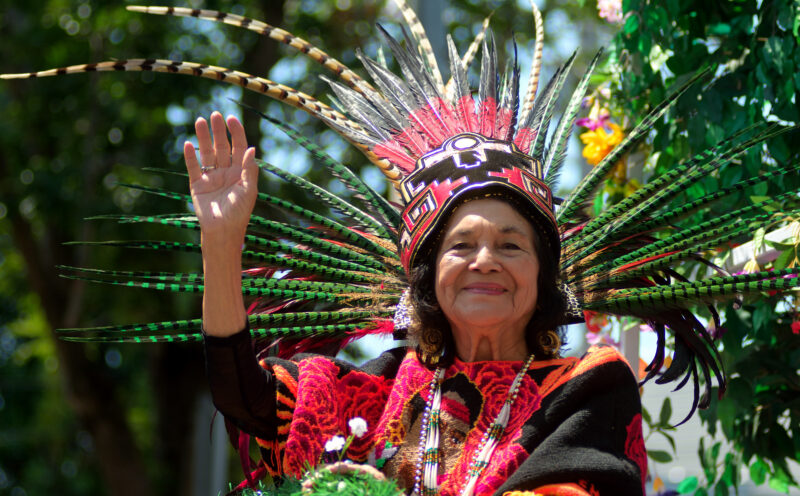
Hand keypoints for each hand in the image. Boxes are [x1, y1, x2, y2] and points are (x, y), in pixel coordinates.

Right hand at [183, 111, 257, 247]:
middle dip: (219, 131)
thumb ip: (249, 169)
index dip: (236, 133)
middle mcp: (226, 172)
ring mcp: (211, 177)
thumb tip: (251, 148)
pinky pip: (193, 167)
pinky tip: (187, 143)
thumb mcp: (249, 190)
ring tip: (200, 121)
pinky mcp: (197, 185)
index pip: (239, 147)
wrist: (223, 231)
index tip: (231, 118)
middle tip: (215, 115)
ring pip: (207, 153)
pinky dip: (190, 156)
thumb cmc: (240, 212)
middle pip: (222, 146)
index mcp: (241, 172)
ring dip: (204, 138)